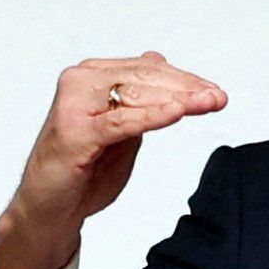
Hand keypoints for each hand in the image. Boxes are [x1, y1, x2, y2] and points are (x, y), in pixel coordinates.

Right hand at [0, 52, 229, 268]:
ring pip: (137, 95)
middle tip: (218, 97)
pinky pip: (122, 121)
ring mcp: (75, 104)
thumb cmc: (84, 170)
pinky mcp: (75, 132)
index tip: (214, 91)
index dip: (184, 79)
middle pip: (144, 78)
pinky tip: (176, 112)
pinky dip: (152, 116)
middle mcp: (80, 82)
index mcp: (91, 77)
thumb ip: (140, 98)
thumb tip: (159, 60)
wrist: (50, 208)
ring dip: (177, 98)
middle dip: (187, 88)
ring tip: (207, 102)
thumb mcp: (123, 129)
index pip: (146, 70)